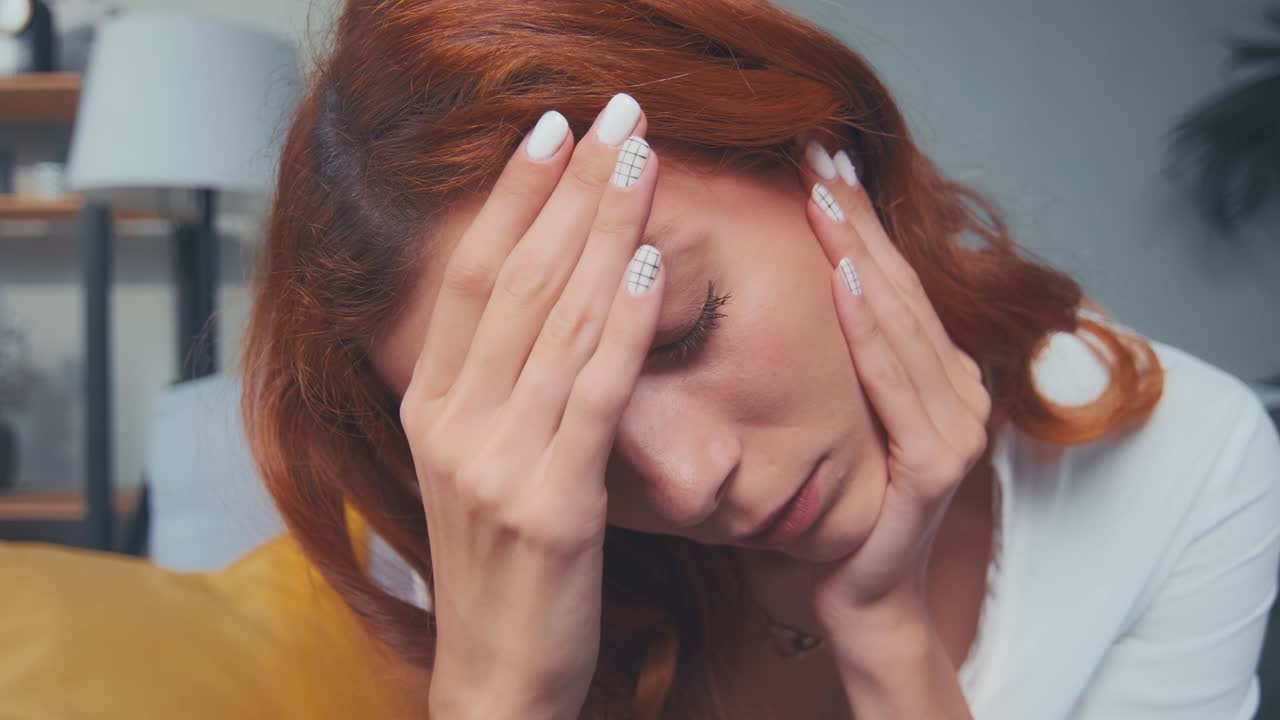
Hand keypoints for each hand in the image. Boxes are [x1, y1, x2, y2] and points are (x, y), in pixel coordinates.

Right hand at [399, 95, 662, 719]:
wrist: (499, 674)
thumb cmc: (504, 566)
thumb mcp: (481, 464)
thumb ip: (500, 386)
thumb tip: (550, 298)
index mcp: (432, 406)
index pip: (471, 277)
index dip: (512, 198)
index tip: (550, 133)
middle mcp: (452, 423)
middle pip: (513, 280)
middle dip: (568, 190)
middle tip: (611, 118)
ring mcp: (495, 462)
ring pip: (555, 321)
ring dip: (603, 231)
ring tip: (639, 161)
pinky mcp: (549, 503)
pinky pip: (593, 394)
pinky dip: (620, 324)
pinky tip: (645, 266)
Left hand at [795, 142, 991, 643]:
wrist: (857, 597)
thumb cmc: (838, 506)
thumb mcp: (838, 417)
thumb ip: (843, 359)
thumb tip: (797, 281)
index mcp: (937, 375)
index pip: (894, 282)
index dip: (861, 220)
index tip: (823, 162)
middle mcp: (958, 390)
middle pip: (898, 287)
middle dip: (857, 217)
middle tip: (819, 153)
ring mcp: (956, 426)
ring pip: (898, 321)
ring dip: (860, 252)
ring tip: (824, 195)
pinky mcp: (938, 463)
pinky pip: (896, 384)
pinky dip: (870, 329)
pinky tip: (842, 279)